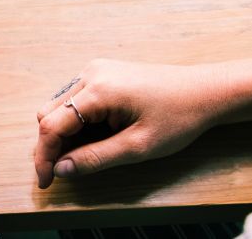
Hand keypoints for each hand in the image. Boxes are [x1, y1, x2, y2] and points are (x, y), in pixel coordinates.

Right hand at [34, 56, 251, 187]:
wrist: (206, 91)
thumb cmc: (179, 117)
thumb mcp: (138, 146)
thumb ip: (96, 158)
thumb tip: (61, 170)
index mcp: (98, 90)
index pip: (52, 125)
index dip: (44, 156)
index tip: (47, 182)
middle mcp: (91, 74)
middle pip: (49, 114)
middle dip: (50, 146)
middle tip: (61, 174)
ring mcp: (96, 70)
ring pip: (59, 106)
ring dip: (62, 134)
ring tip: (80, 157)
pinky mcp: (103, 73)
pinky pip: (75, 99)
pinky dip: (75, 121)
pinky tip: (91, 138)